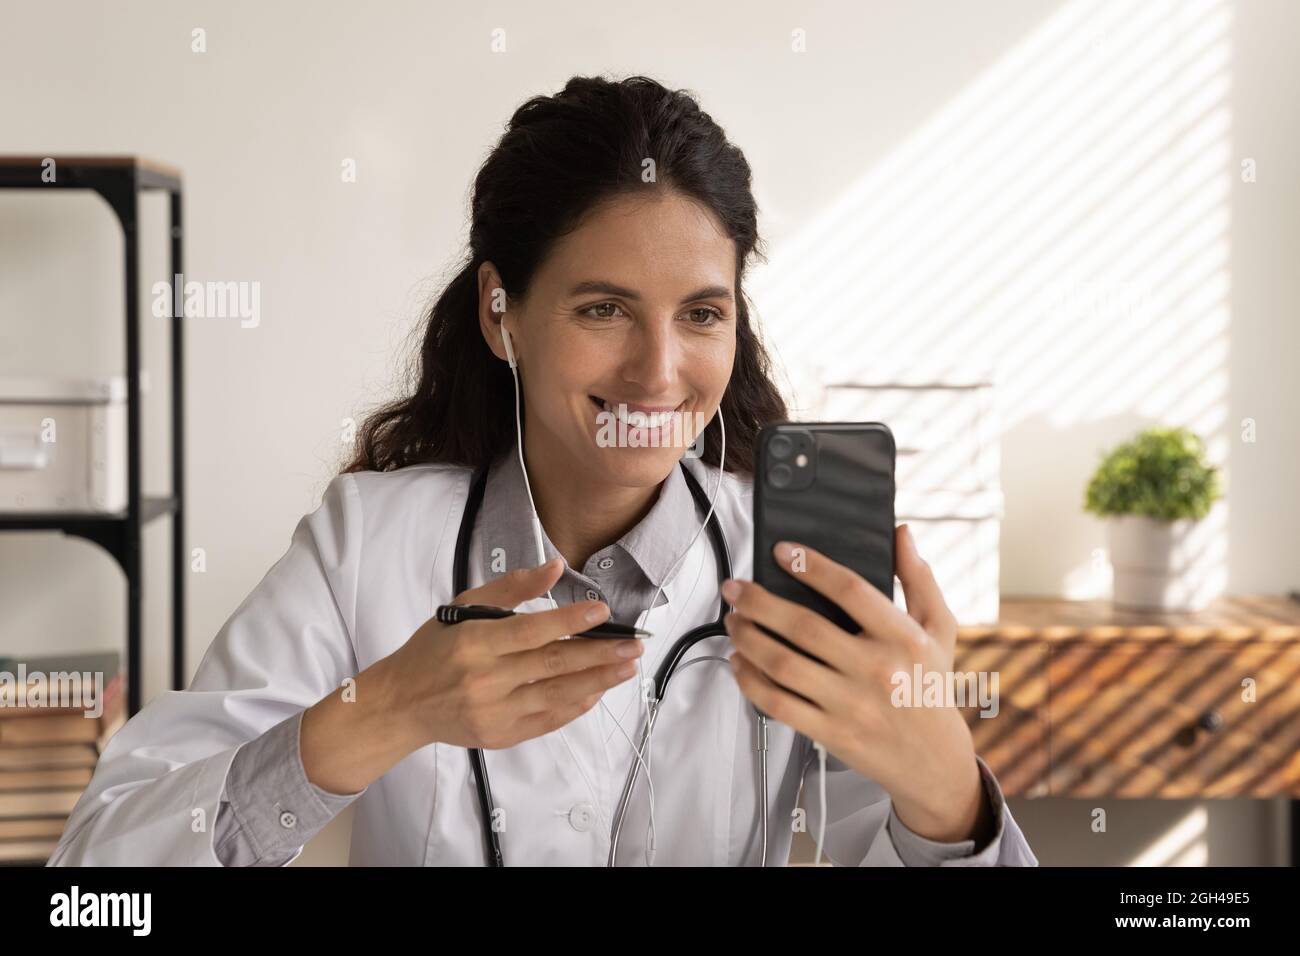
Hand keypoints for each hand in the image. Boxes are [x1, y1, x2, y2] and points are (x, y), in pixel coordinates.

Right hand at [384, 557, 643, 748]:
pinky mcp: (501, 735)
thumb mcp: (464, 607)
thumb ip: (511, 588)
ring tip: (627, 666)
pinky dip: (575, 706)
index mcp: (475, 643)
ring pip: (557, 694)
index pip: (531, 631)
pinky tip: (597, 690)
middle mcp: (486, 679)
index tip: (603, 612)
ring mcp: (495, 711)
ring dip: (597, 680)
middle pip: (552, 664)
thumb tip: (555, 567)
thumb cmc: (435, 649)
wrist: (402, 703)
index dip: (570, 621)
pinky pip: (547, 721)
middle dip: (599, 653)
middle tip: (634, 643)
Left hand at [723, 525, 991, 844]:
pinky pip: (778, 703)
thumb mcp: (938, 629)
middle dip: (758, 602)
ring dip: (748, 638)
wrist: (933, 760)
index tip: (782, 551)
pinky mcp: (830, 733)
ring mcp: (850, 704)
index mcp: (902, 637)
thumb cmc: (930, 686)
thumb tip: (901, 533)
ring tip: (733, 620)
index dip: (812, 566)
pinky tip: (739, 662)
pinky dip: (750, 681)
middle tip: (735, 588)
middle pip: (803, 627)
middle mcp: (876, 670)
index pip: (851, 590)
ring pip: (783, 664)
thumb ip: (919, 579)